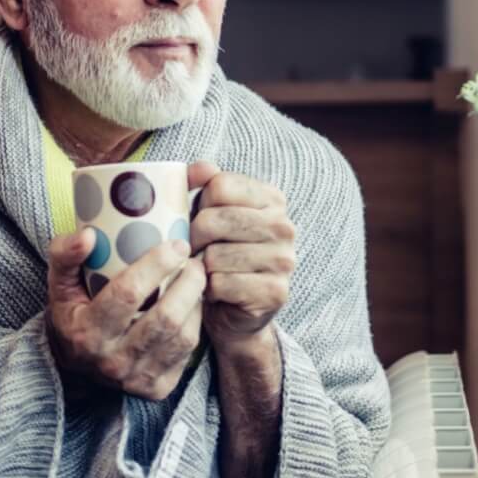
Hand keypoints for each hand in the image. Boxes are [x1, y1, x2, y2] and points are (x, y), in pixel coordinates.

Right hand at [44, 228, 206, 400]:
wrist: (74, 372)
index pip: (127, 294)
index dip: (156, 266)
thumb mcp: (59, 286)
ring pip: (182, 336)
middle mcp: (112, 361)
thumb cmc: (71, 317)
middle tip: (194, 261)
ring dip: (195, 302)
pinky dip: (194, 323)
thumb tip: (88, 234)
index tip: (176, 244)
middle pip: (165, 318)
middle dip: (188, 283)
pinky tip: (192, 305)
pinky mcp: (156, 389)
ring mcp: (137, 378)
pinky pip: (187, 352)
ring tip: (195, 278)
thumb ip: (64, 255)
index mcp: (86, 333)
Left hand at [187, 162, 295, 351]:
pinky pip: (221, 284)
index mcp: (271, 199)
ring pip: (215, 256)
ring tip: (207, 272)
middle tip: (194, 251)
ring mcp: (284, 261)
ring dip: (200, 268)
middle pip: (214, 220)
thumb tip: (202, 168)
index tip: (198, 221)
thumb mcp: (206, 214)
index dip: (198, 205)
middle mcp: (284, 226)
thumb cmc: (217, 254)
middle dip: (193, 239)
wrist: (232, 310)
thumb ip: (200, 185)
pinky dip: (209, 290)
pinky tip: (217, 292)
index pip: (220, 185)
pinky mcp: (275, 292)